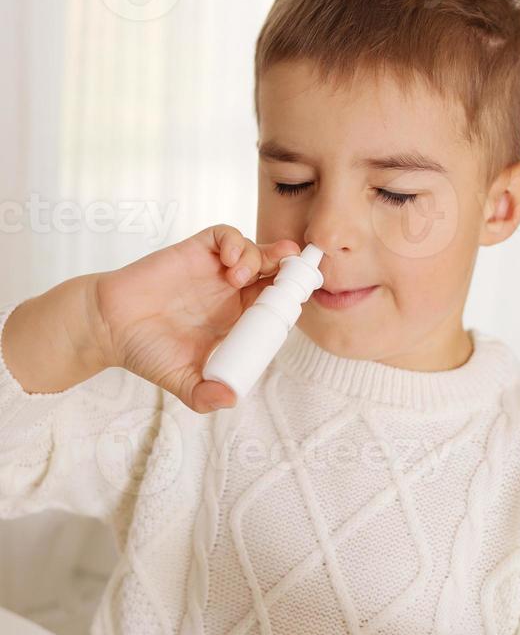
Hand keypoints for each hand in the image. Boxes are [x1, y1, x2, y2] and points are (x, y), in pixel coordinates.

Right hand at [92, 224, 300, 412]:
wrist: (109, 325)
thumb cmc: (145, 351)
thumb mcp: (181, 380)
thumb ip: (204, 395)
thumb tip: (231, 399)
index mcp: (234, 319)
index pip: (274, 304)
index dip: (288, 300)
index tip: (294, 304)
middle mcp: (228, 292)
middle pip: (273, 272)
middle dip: (288, 270)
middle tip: (291, 275)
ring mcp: (213, 269)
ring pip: (254, 250)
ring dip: (260, 257)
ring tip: (240, 277)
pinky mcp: (195, 250)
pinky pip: (225, 235)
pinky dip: (236, 241)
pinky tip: (229, 260)